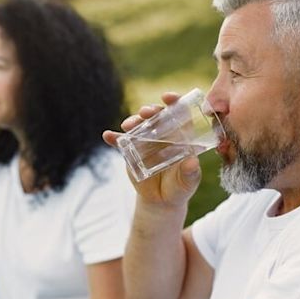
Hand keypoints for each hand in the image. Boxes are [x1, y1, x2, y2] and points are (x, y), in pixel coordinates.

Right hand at [103, 92, 201, 209]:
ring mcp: (146, 141)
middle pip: (156, 116)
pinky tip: (107, 135)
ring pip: (138, 125)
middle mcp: (163, 134)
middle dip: (150, 110)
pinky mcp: (131, 151)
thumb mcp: (188, 182)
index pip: (179, 113)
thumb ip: (191, 173)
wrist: (161, 201)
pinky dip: (114, 138)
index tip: (167, 97)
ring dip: (132, 121)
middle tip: (145, 112)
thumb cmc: (180, 188)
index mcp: (180, 136)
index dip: (175, 102)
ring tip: (128, 125)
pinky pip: (121, 142)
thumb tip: (192, 162)